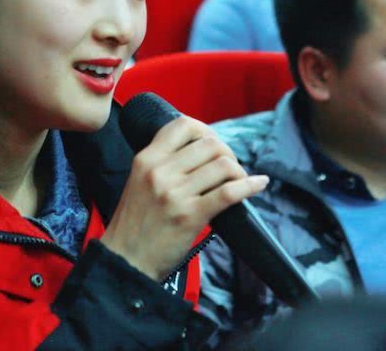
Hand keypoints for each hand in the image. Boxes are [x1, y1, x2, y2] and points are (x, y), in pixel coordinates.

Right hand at [101, 116, 267, 280]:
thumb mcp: (139, 181)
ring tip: (239, 181)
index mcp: (146, 159)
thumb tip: (201, 151)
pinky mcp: (190, 215)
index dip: (205, 129)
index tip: (213, 143)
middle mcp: (160, 171)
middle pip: (209, 144)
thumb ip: (163, 164)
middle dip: (227, 153)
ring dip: (238, 171)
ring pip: (223, 165)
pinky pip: (228, 192)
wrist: (126, 261)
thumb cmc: (135, 223)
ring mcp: (175, 193)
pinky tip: (259, 184)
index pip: (182, 125)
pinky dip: (250, 186)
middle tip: (229, 168)